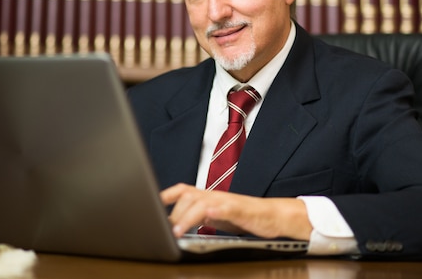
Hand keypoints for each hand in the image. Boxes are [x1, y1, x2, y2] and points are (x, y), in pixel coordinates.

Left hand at [160, 183, 312, 239]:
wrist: (273, 215)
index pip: (181, 190)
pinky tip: (205, 219)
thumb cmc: (244, 216)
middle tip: (162, 229)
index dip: (164, 196)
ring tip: (176, 231)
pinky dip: (214, 212)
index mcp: (207, 196)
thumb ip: (197, 216)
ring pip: (201, 203)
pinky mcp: (240, 210)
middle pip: (187, 196)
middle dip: (172, 212)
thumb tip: (173, 224)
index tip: (149, 206)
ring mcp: (227, 201)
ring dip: (186, 216)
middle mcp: (215, 195)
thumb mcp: (216, 216)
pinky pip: (225, 208)